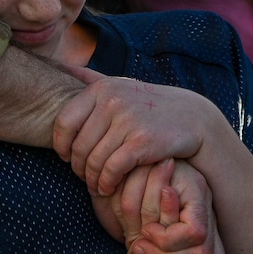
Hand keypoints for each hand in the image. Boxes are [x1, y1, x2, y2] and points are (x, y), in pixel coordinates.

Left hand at [51, 72, 230, 198]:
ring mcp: (128, 121)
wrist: (193, 118)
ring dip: (92, 180)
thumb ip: (90, 77)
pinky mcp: (142, 142)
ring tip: (96, 186)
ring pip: (94, 161)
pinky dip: (106, 183)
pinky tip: (109, 187)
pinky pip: (111, 170)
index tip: (67, 157)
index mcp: (102, 88)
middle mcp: (112, 101)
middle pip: (79, 146)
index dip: (61, 146)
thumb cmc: (149, 107)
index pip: (64, 122)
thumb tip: (59, 65)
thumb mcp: (121, 85)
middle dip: (78, 168)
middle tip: (84, 178)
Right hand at [120, 161, 202, 253]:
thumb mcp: (139, 235)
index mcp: (199, 253)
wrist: (144, 156)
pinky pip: (194, 234)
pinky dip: (169, 242)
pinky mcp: (200, 198)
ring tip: (141, 252)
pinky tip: (145, 236)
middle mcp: (210, 239)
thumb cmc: (137, 197)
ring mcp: (209, 218)